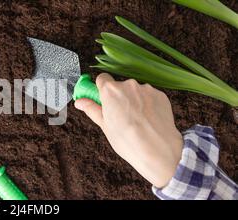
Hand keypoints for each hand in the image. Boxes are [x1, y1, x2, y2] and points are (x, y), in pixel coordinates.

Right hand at [75, 73, 182, 187]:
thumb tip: (80, 102)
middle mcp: (129, 85)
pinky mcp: (160, 95)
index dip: (101, 89)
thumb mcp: (104, 126)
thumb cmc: (128, 140)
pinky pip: (149, 96)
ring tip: (136, 120)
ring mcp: (146, 89)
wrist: (157, 149)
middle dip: (118, 97)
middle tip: (119, 115)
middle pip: (119, 86)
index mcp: (111, 91)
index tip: (101, 99)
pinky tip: (147, 120)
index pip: (102, 78)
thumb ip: (92, 109)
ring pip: (135, 91)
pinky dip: (147, 104)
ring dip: (134, 100)